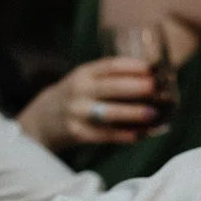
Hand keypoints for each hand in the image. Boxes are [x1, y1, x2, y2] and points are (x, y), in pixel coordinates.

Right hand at [19, 55, 160, 148]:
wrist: (42, 120)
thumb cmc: (76, 97)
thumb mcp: (85, 80)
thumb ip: (110, 79)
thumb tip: (152, 81)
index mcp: (84, 73)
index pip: (111, 66)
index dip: (134, 67)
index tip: (155, 68)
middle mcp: (79, 90)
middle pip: (111, 87)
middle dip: (137, 87)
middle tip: (158, 88)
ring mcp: (77, 112)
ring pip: (109, 113)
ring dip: (133, 113)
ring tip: (154, 114)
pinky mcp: (78, 133)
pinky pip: (105, 135)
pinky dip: (125, 135)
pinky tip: (142, 134)